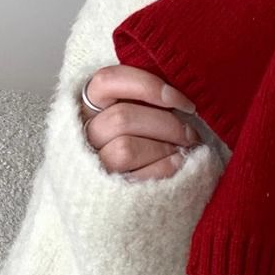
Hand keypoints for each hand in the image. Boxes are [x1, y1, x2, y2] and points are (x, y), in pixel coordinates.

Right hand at [80, 64, 201, 181]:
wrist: (125, 193)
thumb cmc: (143, 138)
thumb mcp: (139, 110)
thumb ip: (148, 98)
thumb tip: (181, 99)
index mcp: (90, 104)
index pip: (108, 81)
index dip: (147, 86)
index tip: (181, 101)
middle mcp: (84, 133)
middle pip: (121, 118)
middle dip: (166, 124)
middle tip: (190, 132)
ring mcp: (92, 165)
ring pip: (124, 149)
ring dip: (164, 146)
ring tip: (183, 147)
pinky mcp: (107, 192)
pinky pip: (138, 177)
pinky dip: (166, 167)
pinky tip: (178, 163)